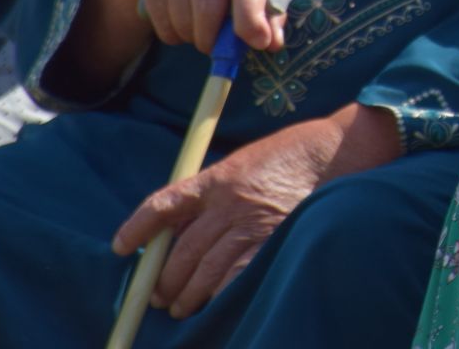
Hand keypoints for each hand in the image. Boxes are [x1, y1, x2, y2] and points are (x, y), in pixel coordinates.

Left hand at [112, 105, 398, 318]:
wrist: (336, 151)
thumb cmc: (291, 154)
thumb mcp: (244, 163)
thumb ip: (214, 191)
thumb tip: (181, 226)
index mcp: (217, 178)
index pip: (164, 204)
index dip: (138, 227)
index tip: (121, 247)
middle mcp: (228, 203)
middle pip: (182, 251)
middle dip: (165, 279)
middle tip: (158, 295)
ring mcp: (251, 224)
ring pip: (205, 270)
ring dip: (189, 295)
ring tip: (182, 307)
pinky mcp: (273, 240)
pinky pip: (237, 277)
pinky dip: (221, 294)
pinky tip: (215, 302)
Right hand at [114, 0, 286, 54]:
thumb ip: (266, 12)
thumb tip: (273, 43)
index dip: (253, 19)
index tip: (259, 43)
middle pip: (208, 8)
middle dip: (212, 39)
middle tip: (215, 47)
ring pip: (182, 17)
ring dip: (191, 37)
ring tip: (197, 31)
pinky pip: (160, 17)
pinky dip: (171, 33)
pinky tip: (178, 25)